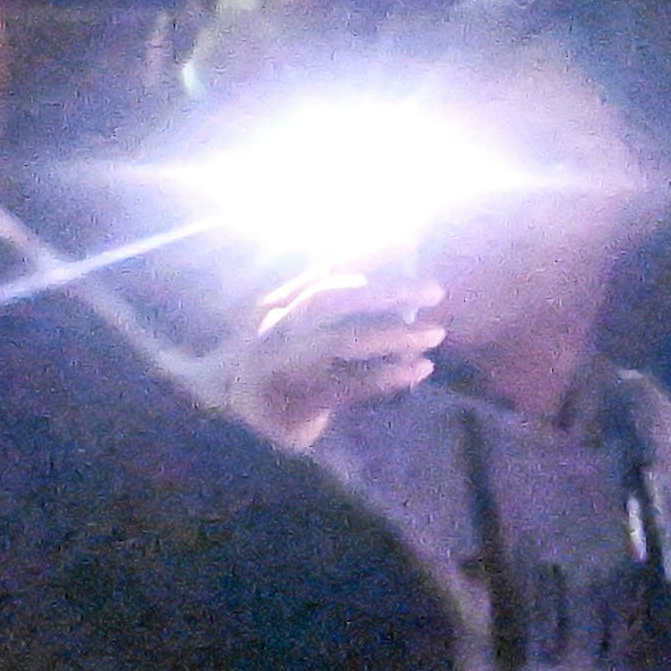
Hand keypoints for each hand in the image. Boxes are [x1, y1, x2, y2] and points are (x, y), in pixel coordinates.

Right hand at [200, 256, 439, 448]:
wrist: (236, 434)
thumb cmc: (277, 377)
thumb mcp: (289, 334)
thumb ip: (325, 310)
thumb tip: (392, 286)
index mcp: (272, 308)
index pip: (323, 271)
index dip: (366, 252)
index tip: (408, 235)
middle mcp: (272, 332)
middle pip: (329, 299)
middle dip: (386, 290)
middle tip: (433, 290)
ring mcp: (280, 367)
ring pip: (342, 341)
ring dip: (396, 335)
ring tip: (434, 333)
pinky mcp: (295, 402)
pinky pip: (350, 385)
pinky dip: (389, 376)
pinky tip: (419, 370)